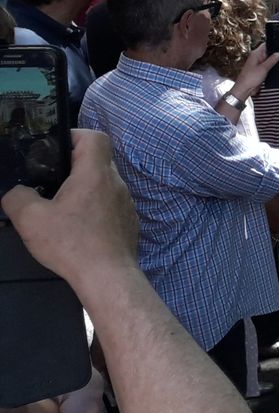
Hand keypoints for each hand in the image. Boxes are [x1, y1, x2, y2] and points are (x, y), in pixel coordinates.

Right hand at [2, 131, 137, 284]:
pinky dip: (94, 208)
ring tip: (60, 206)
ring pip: (104, 184)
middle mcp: (116, 183)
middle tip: (50, 181)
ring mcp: (126, 203)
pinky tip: (77, 227)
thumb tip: (16, 192)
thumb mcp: (31, 219)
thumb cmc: (72, 243)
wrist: (107, 276)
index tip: (55, 149)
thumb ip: (17, 198)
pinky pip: (110, 205)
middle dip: (73, 166)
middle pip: (98, 161)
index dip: (74, 136)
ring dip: (84, 189)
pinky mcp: (128, 221)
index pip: (94, 137)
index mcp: (96, 174)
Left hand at [231, 44, 278, 101]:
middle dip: (274, 55)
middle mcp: (256, 58)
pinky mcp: (259, 70)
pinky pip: (267, 66)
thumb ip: (272, 60)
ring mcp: (257, 64)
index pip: (265, 45)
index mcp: (255, 54)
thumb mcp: (264, 68)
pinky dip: (270, 68)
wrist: (245, 89)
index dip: (273, 45)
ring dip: (272, 62)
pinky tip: (272, 71)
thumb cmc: (249, 78)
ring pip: (268, 60)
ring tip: (274, 66)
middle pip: (268, 52)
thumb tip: (278, 54)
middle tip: (278, 59)